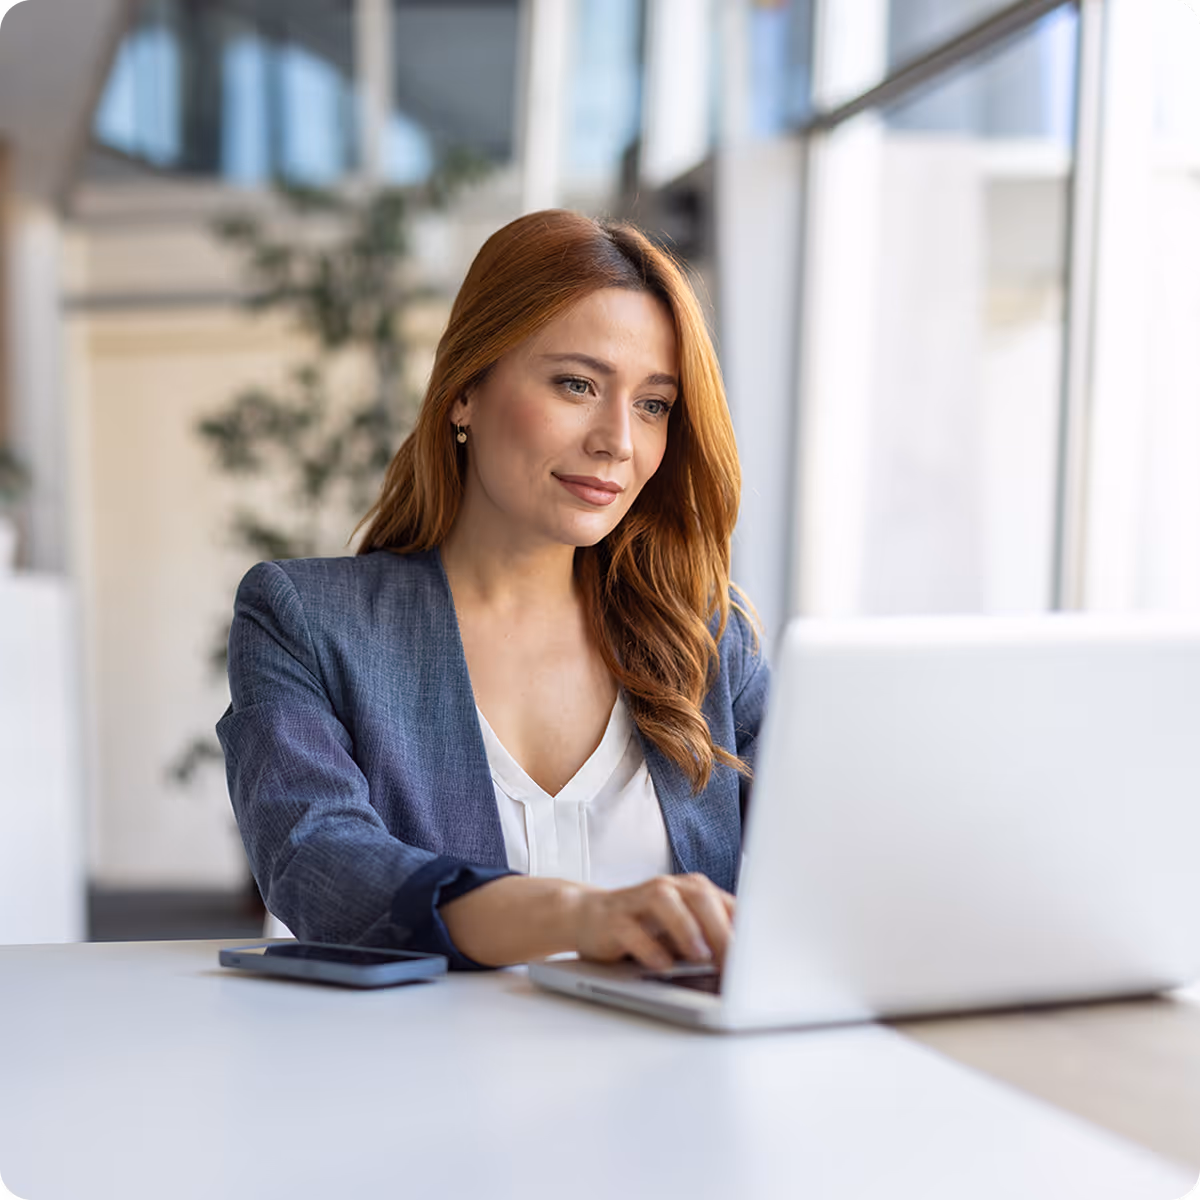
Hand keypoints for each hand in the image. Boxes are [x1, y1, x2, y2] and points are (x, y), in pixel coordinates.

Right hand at [572, 873, 735, 971]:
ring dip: (687, 929)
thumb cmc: (646, 927)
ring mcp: (639, 900)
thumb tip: (747, 965)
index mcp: (692, 890)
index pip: (726, 903)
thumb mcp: (684, 931)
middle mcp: (668, 888)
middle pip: (700, 898)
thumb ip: (712, 939)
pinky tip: (663, 965)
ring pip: (667, 903)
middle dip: (721, 930)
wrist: (589, 917)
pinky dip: (649, 948)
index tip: (759, 958)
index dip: (745, 929)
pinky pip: (632, 930)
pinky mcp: (614, 919)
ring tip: (701, 955)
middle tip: (736, 962)